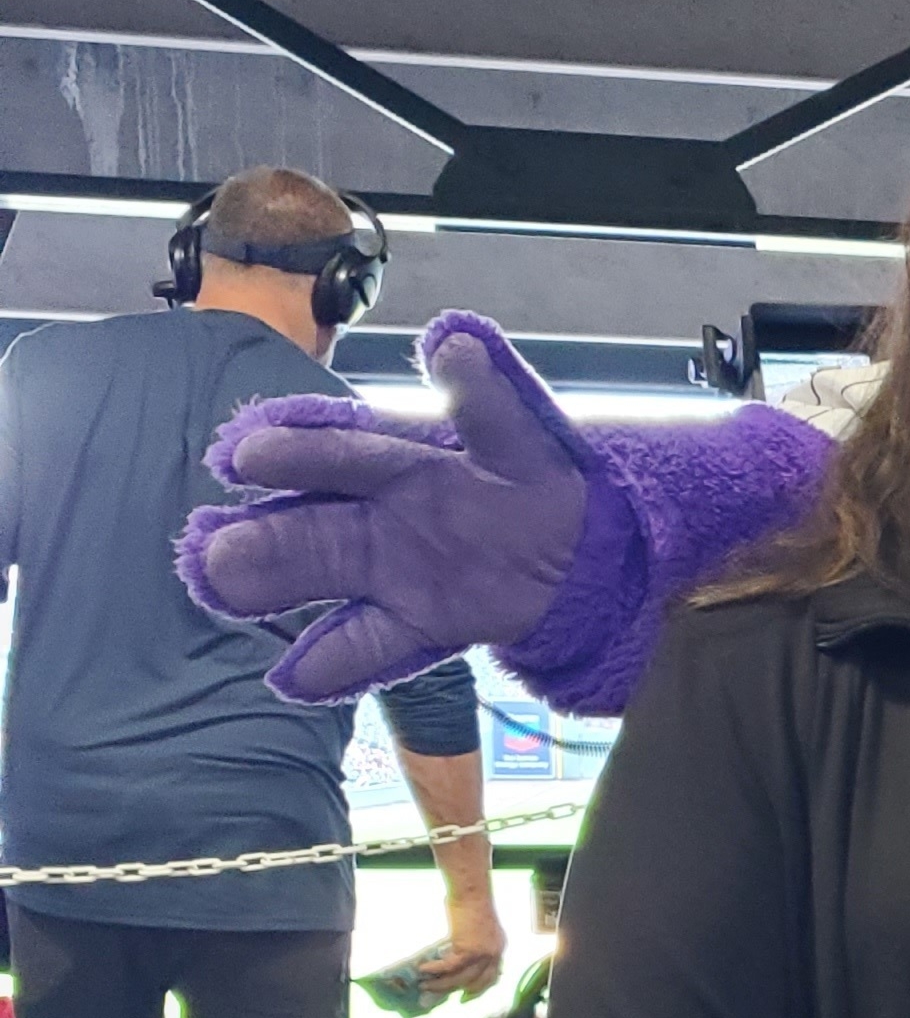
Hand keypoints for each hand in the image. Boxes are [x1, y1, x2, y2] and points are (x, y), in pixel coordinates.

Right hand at [177, 313, 595, 702]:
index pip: (342, 449)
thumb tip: (454, 340)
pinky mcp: (421, 623)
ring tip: (222, 591)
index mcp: (406, 457)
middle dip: (266, 533)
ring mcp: (397, 571)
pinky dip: (330, 663)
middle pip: (317, 521)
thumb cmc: (547, 480)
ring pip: (327, 575)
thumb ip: (488, 394)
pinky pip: (371, 644)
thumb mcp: (525, 431)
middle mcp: (385, 512)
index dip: (296, 450)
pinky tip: (290, 677)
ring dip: (274, 586)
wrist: (589, 549)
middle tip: (212, 544)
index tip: (245, 455)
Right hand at [417, 899, 508, 1002]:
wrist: (471, 891)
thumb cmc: (471, 902)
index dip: (481, 987)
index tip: (469, 994)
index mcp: (499, 947)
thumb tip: (453, 953)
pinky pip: (449, 967)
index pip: (494, 974)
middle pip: (478, 982)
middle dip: (463, 992)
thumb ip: (472, 941)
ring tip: (425, 985)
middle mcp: (495, 953)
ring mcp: (483, 953)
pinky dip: (435, 970)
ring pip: (461, 978)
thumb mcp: (477, 926)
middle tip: (450, 998)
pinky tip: (423, 970)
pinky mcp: (468, 950)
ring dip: (442, 984)